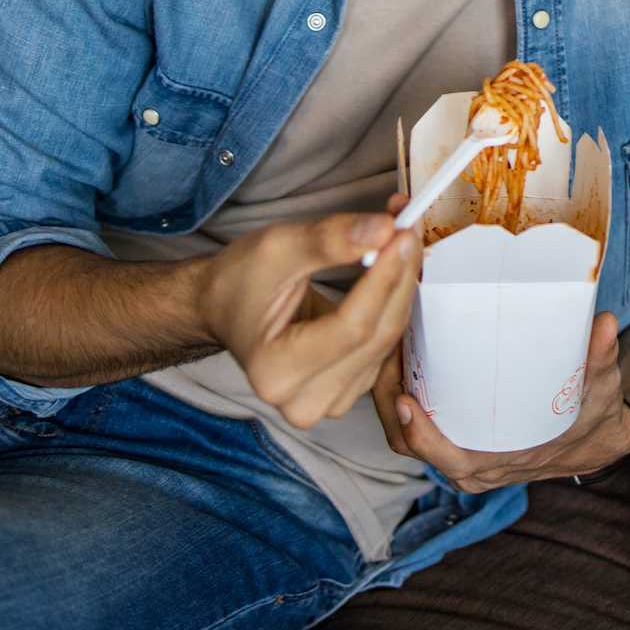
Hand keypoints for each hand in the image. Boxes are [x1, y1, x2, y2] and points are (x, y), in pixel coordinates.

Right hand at [200, 212, 419, 429]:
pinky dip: (392, 304)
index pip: (351, 327)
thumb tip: (383, 230)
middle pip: (376, 337)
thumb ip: (328, 239)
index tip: (400, 234)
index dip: (383, 279)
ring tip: (397, 241)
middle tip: (408, 227)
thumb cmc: (239, 280)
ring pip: (386, 341)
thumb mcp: (274, 248)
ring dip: (400, 287)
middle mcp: (302, 401)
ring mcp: (328, 402)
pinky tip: (389, 271)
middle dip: (399, 276)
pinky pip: (384, 345)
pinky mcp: (346, 390)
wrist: (222, 307)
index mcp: (274, 371)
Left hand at [372, 311, 629, 491]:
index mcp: (496, 462)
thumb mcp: (600, 385)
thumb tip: (605, 324)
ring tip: (385, 346)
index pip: (444, 456)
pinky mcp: (455, 438)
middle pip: (409, 442)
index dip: (418, 432)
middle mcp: (471, 466)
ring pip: (404, 434)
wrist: (595, 433)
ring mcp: (459, 455)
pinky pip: (414, 425)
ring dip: (386, 394)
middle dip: (387, 399)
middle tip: (384, 350)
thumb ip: (600, 356)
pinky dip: (398, 397)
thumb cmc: (592, 411)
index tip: (402, 398)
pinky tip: (396, 358)